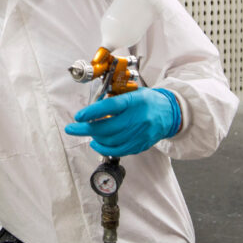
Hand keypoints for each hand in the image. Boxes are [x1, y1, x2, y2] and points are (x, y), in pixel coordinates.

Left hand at [65, 87, 181, 156]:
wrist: (170, 113)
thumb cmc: (148, 100)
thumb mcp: (133, 92)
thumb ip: (115, 99)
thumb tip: (93, 108)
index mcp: (135, 101)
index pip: (110, 106)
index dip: (92, 112)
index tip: (79, 116)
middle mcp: (138, 118)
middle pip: (108, 127)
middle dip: (86, 129)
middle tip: (72, 128)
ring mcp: (140, 134)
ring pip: (111, 141)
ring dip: (94, 138)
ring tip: (86, 133)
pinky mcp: (141, 145)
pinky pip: (119, 151)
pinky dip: (104, 148)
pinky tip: (96, 143)